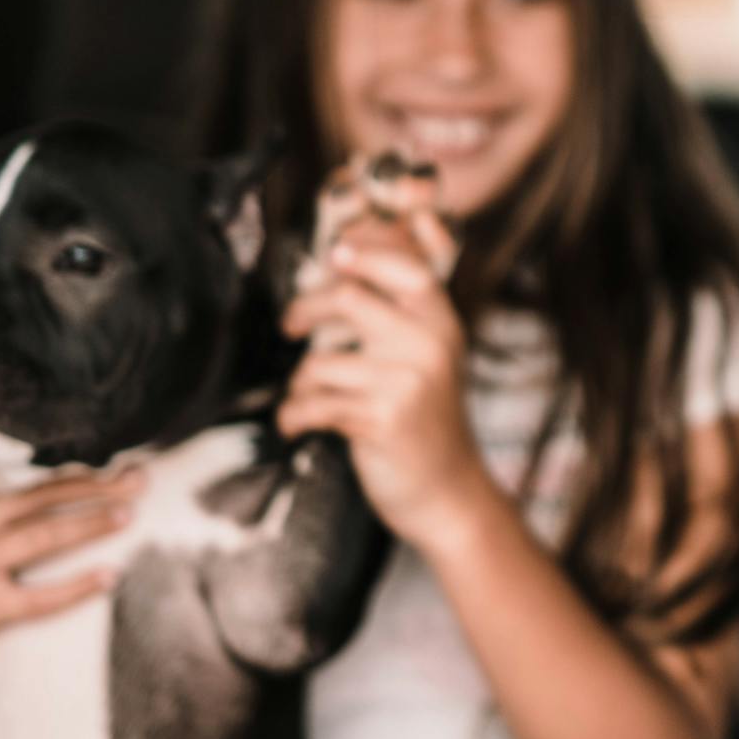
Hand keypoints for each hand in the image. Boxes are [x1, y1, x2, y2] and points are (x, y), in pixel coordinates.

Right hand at [0, 467, 139, 713]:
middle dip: (95, 486)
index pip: (17, 469)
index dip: (68, 464)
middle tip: (137, 478)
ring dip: (93, 524)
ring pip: (44, 538)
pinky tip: (109, 576)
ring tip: (129, 514)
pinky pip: (38, 596)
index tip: (110, 453)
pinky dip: (77, 586)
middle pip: (38, 498)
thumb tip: (52, 466)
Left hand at [280, 217, 489, 550]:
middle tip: (292, 325)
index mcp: (442, 322)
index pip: (407, 266)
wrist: (446, 489)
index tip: (335, 250)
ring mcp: (407, 383)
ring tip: (309, 395)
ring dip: (301, 382)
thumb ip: (400, 310)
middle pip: (349, 297)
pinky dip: (294, 416)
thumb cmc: (425, 416)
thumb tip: (349, 254)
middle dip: (306, 308)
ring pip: (320, 360)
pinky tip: (299, 423)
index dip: (368, 249)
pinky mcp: (383, 420)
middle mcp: (429, 345)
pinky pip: (312, 404)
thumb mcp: (429, 355)